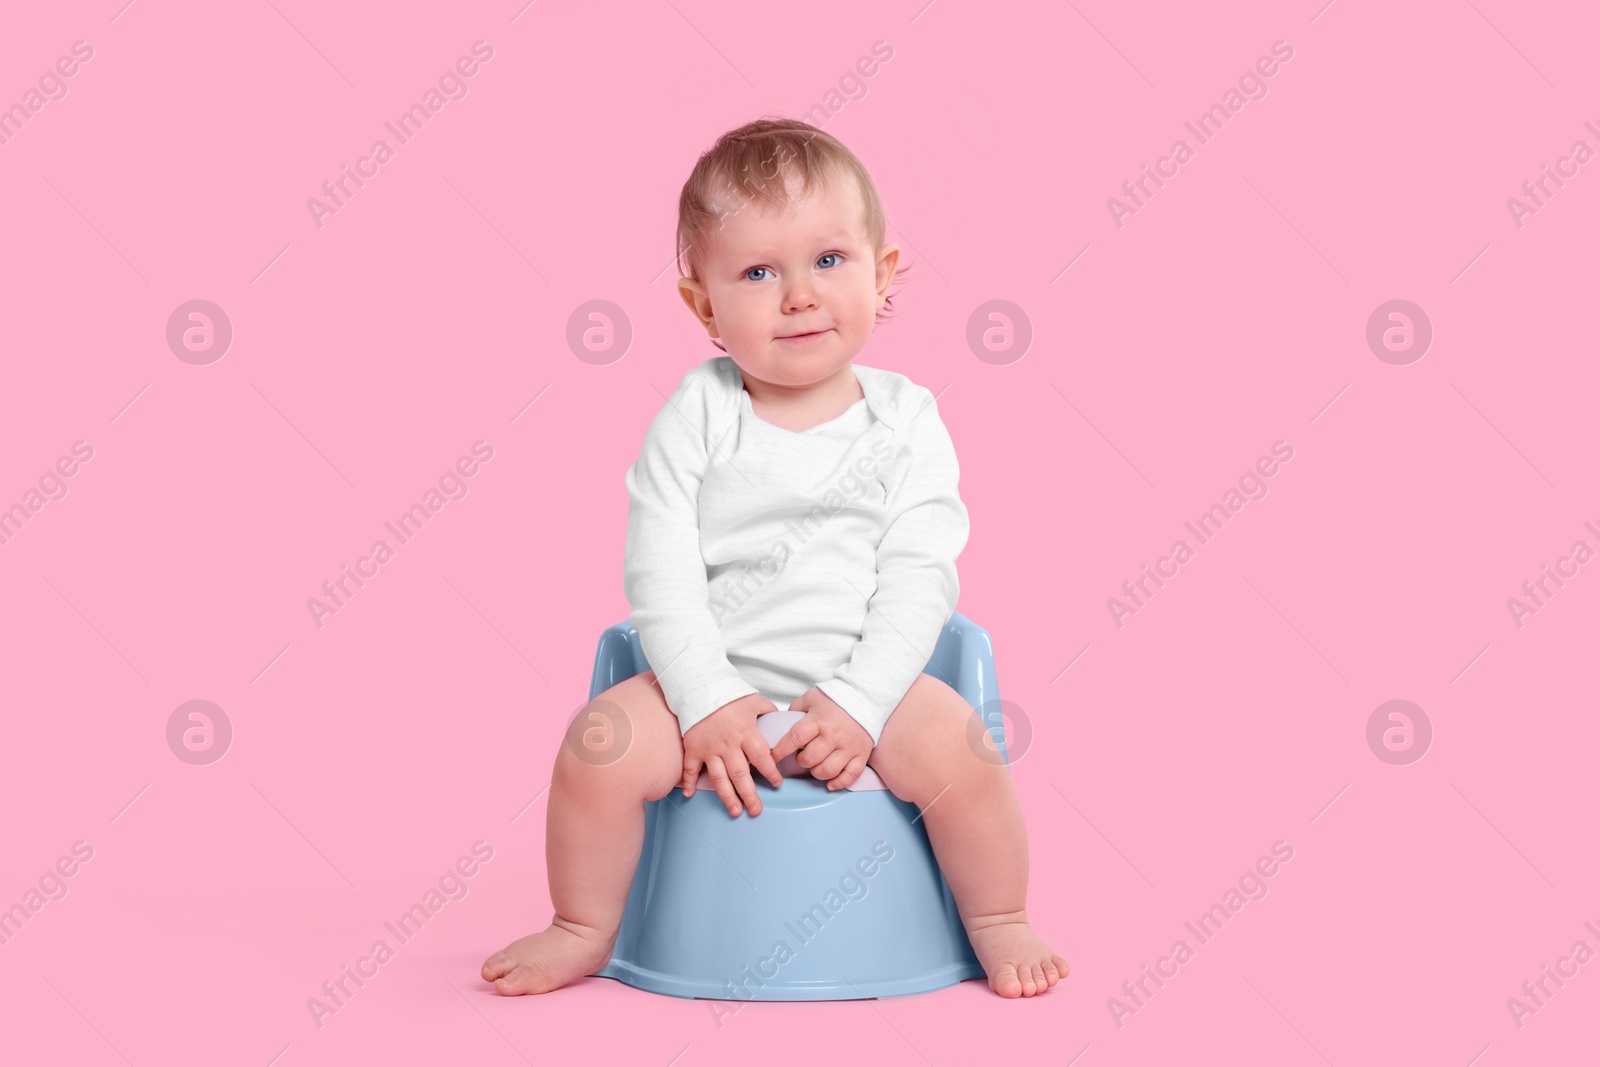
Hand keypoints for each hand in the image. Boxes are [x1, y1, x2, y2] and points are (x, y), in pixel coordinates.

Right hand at [681, 693, 783, 816]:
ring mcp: (709, 748)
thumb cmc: (728, 694)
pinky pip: (690, 768)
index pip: (762, 758)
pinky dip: (688, 782)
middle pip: (741, 775)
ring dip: (727, 796)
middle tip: (756, 810)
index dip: (771, 772)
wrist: (699, 686)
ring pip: (719, 778)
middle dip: (750, 795)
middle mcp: (728, 744)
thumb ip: (767, 711)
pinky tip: (689, 794)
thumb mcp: (753, 700)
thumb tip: (779, 719)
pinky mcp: (693, 748)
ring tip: (735, 811)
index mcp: (746, 733)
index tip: (777, 784)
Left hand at [770, 686, 873, 790]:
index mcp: (818, 720)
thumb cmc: (837, 698)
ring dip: (816, 772)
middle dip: (801, 760)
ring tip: (816, 764)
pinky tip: (830, 783)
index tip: (773, 756)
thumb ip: (796, 710)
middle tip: (802, 755)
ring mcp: (849, 746)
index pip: (795, 739)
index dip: (781, 750)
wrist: (866, 696)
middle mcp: (833, 735)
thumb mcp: (811, 698)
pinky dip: (839, 783)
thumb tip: (782, 724)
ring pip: (827, 771)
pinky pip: (850, 776)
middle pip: (810, 759)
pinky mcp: (861, 754)